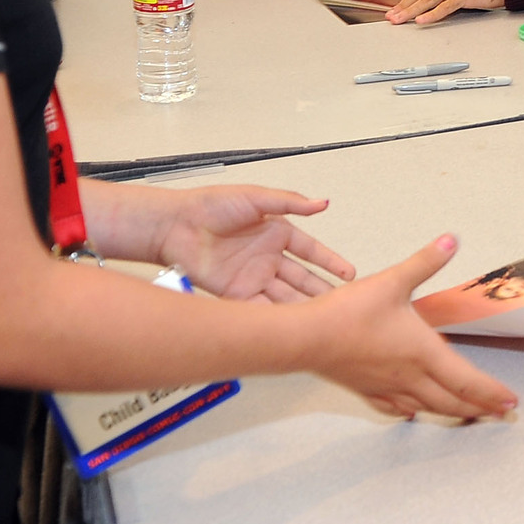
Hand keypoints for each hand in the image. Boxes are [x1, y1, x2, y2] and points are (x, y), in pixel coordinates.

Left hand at [154, 184, 356, 301]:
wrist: (173, 226)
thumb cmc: (209, 205)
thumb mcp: (255, 198)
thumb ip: (289, 202)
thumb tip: (321, 203)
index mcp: (276, 233)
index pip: (311, 251)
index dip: (330, 262)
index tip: (349, 274)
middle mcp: (267, 257)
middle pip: (302, 278)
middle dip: (322, 291)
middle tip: (342, 304)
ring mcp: (253, 277)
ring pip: (286, 296)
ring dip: (303, 308)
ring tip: (321, 319)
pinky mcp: (236, 294)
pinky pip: (262, 307)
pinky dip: (276, 317)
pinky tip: (291, 325)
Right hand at [309, 235, 518, 418]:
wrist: (307, 338)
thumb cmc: (348, 313)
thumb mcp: (393, 280)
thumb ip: (425, 261)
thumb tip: (451, 240)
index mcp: (423, 352)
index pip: (467, 380)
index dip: (493, 393)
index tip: (511, 403)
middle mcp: (410, 376)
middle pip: (452, 400)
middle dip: (481, 408)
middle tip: (500, 413)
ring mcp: (388, 387)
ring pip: (428, 408)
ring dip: (452, 413)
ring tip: (469, 415)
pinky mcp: (367, 389)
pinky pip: (396, 408)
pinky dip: (413, 412)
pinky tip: (414, 412)